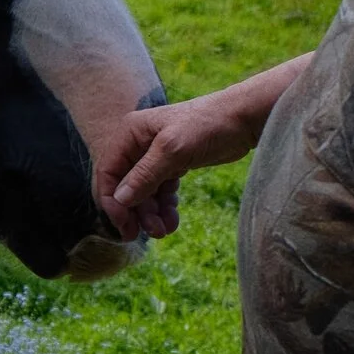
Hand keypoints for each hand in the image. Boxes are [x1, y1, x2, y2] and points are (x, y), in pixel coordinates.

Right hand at [92, 55, 311, 239]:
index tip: (125, 225)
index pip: (108, 172)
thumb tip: (120, 199)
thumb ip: (144, 175)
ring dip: (152, 213)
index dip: (112, 201)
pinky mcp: (174, 164)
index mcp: (130, 134)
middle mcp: (138, 144)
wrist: (244, 118)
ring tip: (165, 231)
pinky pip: (161, 191)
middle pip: (126, 186)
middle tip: (152, 234)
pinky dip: (165, 207)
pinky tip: (172, 221)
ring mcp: (155, 155)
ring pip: (144, 192)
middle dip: (137, 212)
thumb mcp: (173, 151)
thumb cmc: (207, 125)